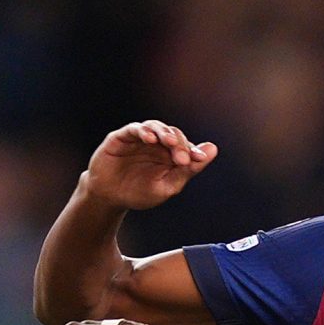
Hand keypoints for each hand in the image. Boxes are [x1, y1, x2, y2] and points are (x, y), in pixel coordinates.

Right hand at [83, 120, 217, 210]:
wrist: (109, 198)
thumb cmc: (138, 193)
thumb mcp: (166, 187)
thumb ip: (188, 170)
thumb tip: (213, 149)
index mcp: (170, 155)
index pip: (186, 147)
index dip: (194, 151)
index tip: (199, 159)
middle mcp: (157, 143)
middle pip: (173, 135)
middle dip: (180, 145)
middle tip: (182, 158)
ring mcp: (139, 138)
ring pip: (156, 127)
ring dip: (164, 133)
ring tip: (170, 142)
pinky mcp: (122, 136)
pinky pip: (135, 128)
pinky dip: (143, 131)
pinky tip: (149, 138)